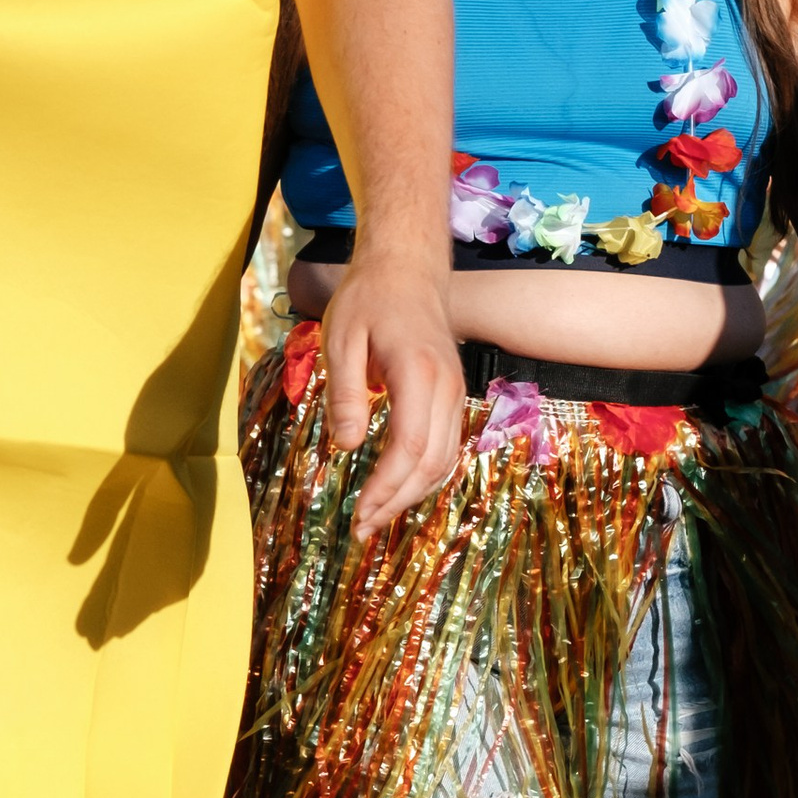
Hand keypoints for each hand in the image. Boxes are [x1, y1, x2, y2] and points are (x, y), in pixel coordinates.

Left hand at [321, 247, 463, 536]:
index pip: (408, 446)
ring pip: (443, 461)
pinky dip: (425, 476)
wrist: (409, 268)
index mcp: (418, 372)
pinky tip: (398, 490)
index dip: (385, 487)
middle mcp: (446, 388)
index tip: (358, 512)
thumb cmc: (369, 299)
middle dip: (396, 501)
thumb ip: (346, 393)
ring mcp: (456, 393)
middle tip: (361, 529)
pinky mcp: (454, 396)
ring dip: (411, 495)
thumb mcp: (341, 338)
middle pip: (430, 463)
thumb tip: (347, 446)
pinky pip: (446, 447)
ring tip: (375, 517)